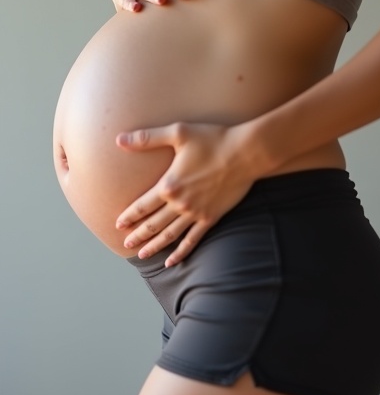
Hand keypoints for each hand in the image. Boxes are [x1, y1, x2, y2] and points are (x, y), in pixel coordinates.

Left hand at [115, 122, 258, 264]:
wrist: (247, 153)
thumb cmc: (213, 139)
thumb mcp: (178, 133)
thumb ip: (147, 138)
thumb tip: (119, 139)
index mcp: (169, 185)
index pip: (142, 205)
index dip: (128, 216)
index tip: (118, 225)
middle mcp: (180, 203)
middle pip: (152, 224)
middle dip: (137, 235)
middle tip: (125, 244)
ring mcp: (196, 213)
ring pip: (169, 235)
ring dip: (154, 246)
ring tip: (142, 254)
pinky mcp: (211, 217)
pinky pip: (193, 240)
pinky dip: (181, 252)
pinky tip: (172, 261)